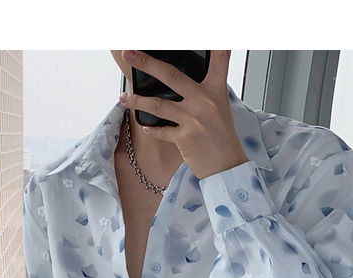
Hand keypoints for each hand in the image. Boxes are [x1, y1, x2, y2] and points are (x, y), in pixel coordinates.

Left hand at [118, 50, 248, 179]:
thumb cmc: (222, 137)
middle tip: (129, 54)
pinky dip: (152, 129)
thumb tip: (179, 81)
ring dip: (138, 101)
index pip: (219, 59)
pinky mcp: (185, 138)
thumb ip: (203, 91)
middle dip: (147, 63)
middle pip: (171, 76)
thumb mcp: (219, 107)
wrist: (227, 166)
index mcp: (216, 90)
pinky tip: (145, 127)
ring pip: (159, 105)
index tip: (208, 35)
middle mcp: (205, 102)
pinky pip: (161, 131)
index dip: (215, 44)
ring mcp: (194, 120)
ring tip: (124, 97)